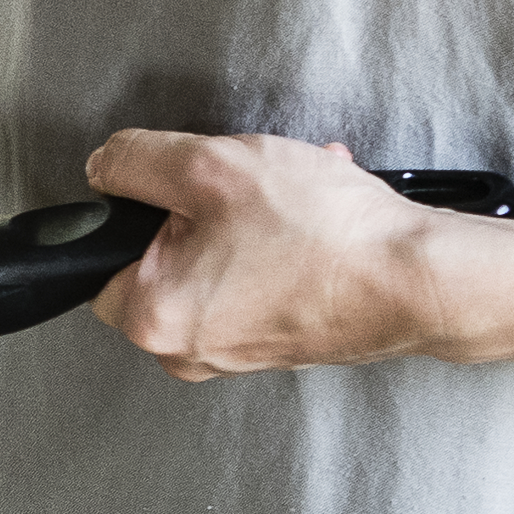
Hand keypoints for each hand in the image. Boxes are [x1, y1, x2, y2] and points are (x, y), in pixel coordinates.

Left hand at [82, 131, 465, 378]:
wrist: (416, 282)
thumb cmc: (322, 235)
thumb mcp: (210, 166)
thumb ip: (137, 161)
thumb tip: (106, 167)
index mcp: (152, 318)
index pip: (98, 257)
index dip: (136, 206)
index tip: (180, 188)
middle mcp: (187, 351)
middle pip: (161, 256)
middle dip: (206, 205)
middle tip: (249, 185)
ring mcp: (236, 352)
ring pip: (217, 260)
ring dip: (251, 214)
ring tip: (295, 190)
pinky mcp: (278, 342)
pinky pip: (256, 277)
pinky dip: (279, 240)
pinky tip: (314, 213)